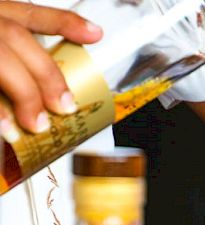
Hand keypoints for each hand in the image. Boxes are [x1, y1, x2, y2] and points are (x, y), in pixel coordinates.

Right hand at [0, 1, 101, 137]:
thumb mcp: (0, 47)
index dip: (64, 23)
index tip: (96, 34)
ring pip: (1, 59)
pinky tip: (7, 130)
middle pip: (17, 38)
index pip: (31, 15)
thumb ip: (19, 60)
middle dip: (47, 75)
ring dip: (25, 93)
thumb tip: (54, 102)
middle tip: (65, 107)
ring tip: (38, 125)